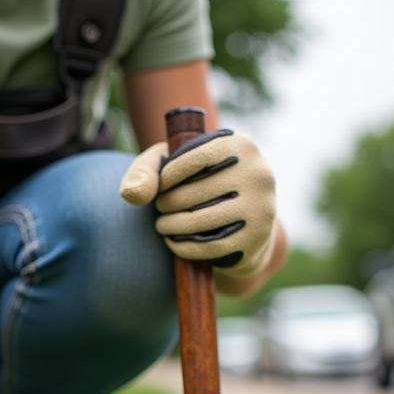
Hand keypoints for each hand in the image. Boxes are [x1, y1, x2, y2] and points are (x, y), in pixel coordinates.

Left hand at [120, 129, 276, 277]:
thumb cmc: (204, 187)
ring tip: (162, 225)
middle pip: (195, 192)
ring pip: (200, 220)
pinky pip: (210, 247)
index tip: (160, 187)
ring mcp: (261, 208)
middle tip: (160, 208)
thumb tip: (132, 195)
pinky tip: (173, 242)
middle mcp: (258, 174)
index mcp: (242, 146)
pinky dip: (183, 247)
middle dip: (167, 203)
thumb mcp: (175, 167)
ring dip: (171, 226)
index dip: (168, 175)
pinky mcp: (256, 239)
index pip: (196, 157)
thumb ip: (145, 170)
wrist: (246, 226)